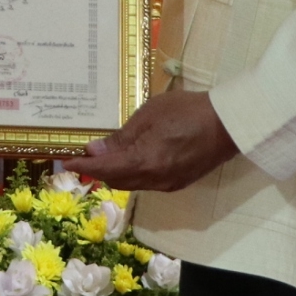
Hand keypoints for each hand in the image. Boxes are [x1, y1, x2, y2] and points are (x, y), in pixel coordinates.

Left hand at [63, 90, 236, 192]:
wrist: (228, 124)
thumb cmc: (187, 111)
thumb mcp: (149, 115)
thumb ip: (121, 137)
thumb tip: (94, 150)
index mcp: (145, 162)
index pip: (105, 170)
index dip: (84, 167)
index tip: (67, 163)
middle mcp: (155, 180)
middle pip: (117, 181)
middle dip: (98, 171)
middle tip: (82, 157)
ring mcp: (168, 184)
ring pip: (132, 183)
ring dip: (114, 173)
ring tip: (101, 158)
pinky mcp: (178, 182)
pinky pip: (147, 183)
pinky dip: (132, 174)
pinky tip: (128, 161)